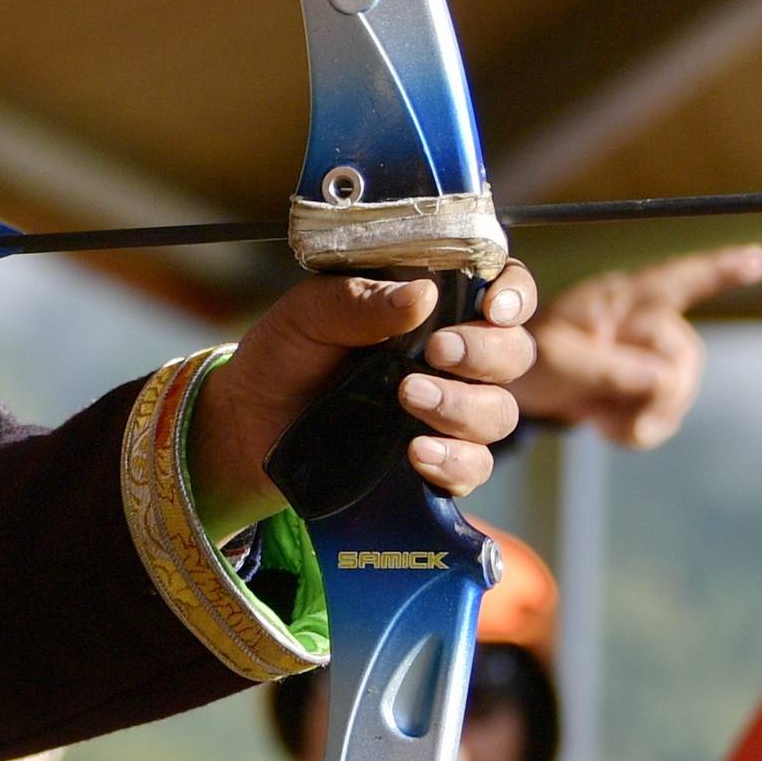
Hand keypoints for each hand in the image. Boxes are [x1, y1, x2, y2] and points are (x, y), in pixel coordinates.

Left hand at [188, 260, 543, 535]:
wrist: (247, 426)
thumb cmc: (283, 357)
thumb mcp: (308, 315)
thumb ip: (360, 301)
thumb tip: (422, 294)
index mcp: (431, 309)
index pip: (500, 292)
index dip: (514, 295)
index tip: (495, 306)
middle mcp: (451, 361)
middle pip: (512, 354)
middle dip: (485, 352)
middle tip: (438, 351)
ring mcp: (446, 415)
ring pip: (499, 413)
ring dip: (464, 407)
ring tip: (410, 397)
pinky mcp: (432, 464)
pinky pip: (473, 469)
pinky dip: (455, 462)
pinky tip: (417, 454)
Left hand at [515, 244, 761, 447]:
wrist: (522, 386)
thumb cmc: (533, 354)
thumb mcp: (553, 359)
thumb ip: (605, 367)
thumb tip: (662, 379)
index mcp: (622, 298)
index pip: (678, 280)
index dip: (719, 270)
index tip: (756, 259)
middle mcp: (648, 321)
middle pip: (685, 359)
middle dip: (650, 392)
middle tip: (599, 406)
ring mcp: (655, 355)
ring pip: (677, 394)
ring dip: (635, 416)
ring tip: (592, 410)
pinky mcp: (653, 387)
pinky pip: (663, 418)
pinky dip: (631, 430)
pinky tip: (602, 420)